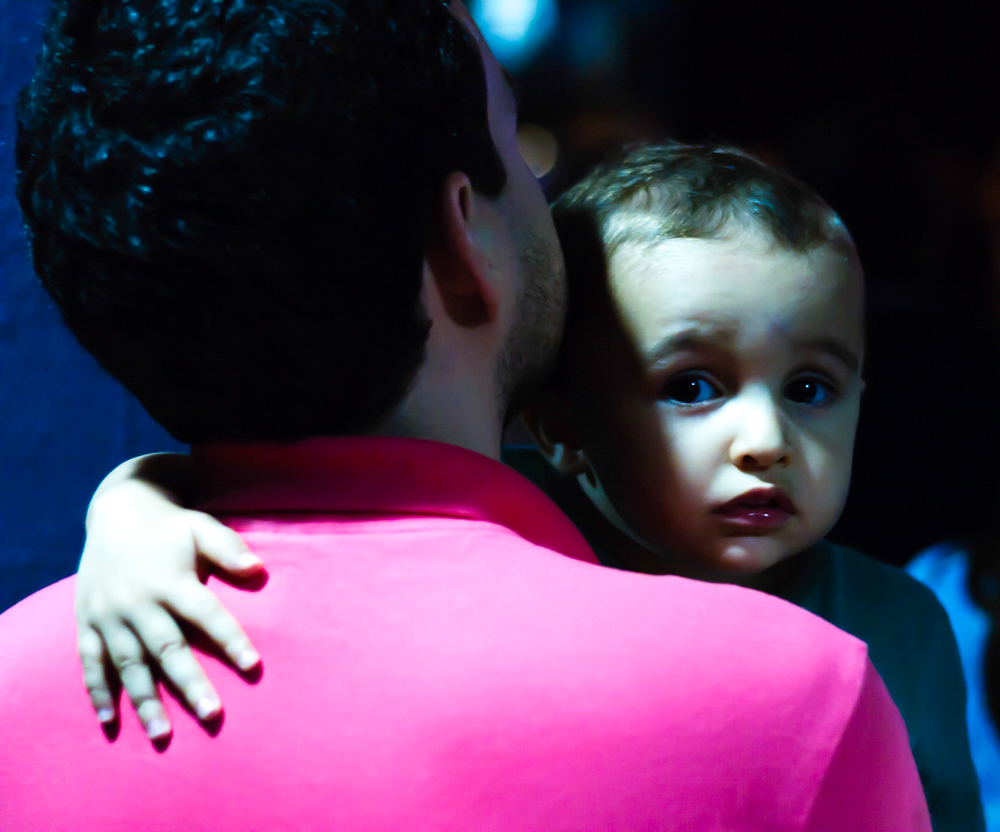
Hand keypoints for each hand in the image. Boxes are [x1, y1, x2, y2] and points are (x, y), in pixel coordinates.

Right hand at [76, 479, 262, 740]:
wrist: (117, 512)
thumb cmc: (171, 527)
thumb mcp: (201, 527)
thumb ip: (229, 548)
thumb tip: (258, 570)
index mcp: (170, 580)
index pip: (206, 614)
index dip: (230, 639)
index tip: (254, 666)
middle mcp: (138, 602)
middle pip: (168, 648)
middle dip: (190, 683)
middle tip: (213, 715)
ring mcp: (109, 616)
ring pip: (129, 665)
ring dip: (146, 701)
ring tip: (163, 734)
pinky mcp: (88, 623)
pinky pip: (91, 663)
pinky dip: (99, 692)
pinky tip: (112, 721)